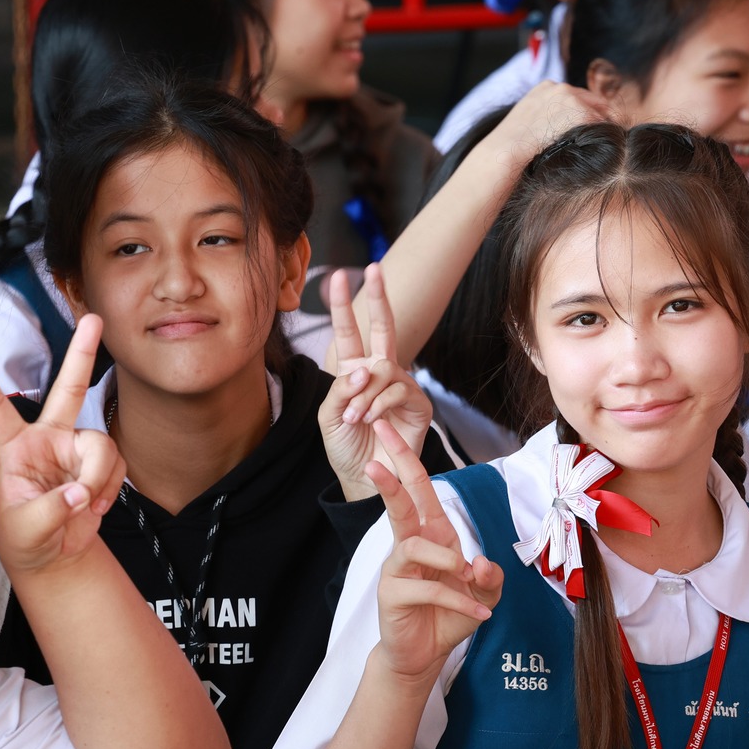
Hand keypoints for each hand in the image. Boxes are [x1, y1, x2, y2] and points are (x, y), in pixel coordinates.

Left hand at [0, 316, 124, 578]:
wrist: (54, 556)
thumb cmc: (25, 537)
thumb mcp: (25, 528)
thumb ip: (51, 510)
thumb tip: (80, 492)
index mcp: (14, 448)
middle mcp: (47, 439)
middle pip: (67, 390)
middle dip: (82, 354)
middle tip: (93, 320)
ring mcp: (75, 450)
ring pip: (101, 445)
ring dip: (98, 477)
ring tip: (87, 504)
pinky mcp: (98, 466)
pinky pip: (117, 466)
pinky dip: (110, 489)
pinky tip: (96, 506)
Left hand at [320, 263, 434, 498]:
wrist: (364, 479)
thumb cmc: (345, 447)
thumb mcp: (329, 416)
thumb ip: (341, 389)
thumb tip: (365, 369)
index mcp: (355, 372)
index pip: (350, 333)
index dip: (344, 306)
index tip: (339, 277)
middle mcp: (380, 373)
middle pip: (384, 327)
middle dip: (379, 297)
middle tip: (375, 269)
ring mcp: (402, 386)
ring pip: (384, 369)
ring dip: (364, 394)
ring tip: (355, 419)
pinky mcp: (418, 404)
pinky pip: (397, 390)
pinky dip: (379, 406)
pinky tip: (372, 422)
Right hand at [368, 419, 501, 684]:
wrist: (425, 656)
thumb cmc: (449, 616)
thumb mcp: (484, 595)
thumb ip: (491, 577)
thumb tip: (479, 561)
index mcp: (433, 535)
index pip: (419, 490)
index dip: (406, 459)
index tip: (388, 428)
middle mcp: (411, 546)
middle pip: (400, 503)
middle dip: (392, 474)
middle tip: (376, 452)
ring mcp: (398, 570)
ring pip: (415, 546)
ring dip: (446, 561)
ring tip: (466, 578)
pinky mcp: (393, 595)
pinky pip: (427, 588)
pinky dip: (457, 601)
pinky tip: (477, 614)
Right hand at [484, 80, 610, 163]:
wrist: (506, 149)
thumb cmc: (512, 145)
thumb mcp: (528, 120)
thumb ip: (546, 115)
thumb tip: (560, 128)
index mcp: (547, 87)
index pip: (578, 96)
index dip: (589, 111)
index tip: (595, 125)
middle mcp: (560, 87)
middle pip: (594, 100)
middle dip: (602, 117)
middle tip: (610, 135)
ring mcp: (571, 98)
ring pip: (601, 112)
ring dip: (606, 128)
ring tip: (609, 143)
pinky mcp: (579, 112)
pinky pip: (603, 124)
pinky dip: (607, 136)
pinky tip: (606, 146)